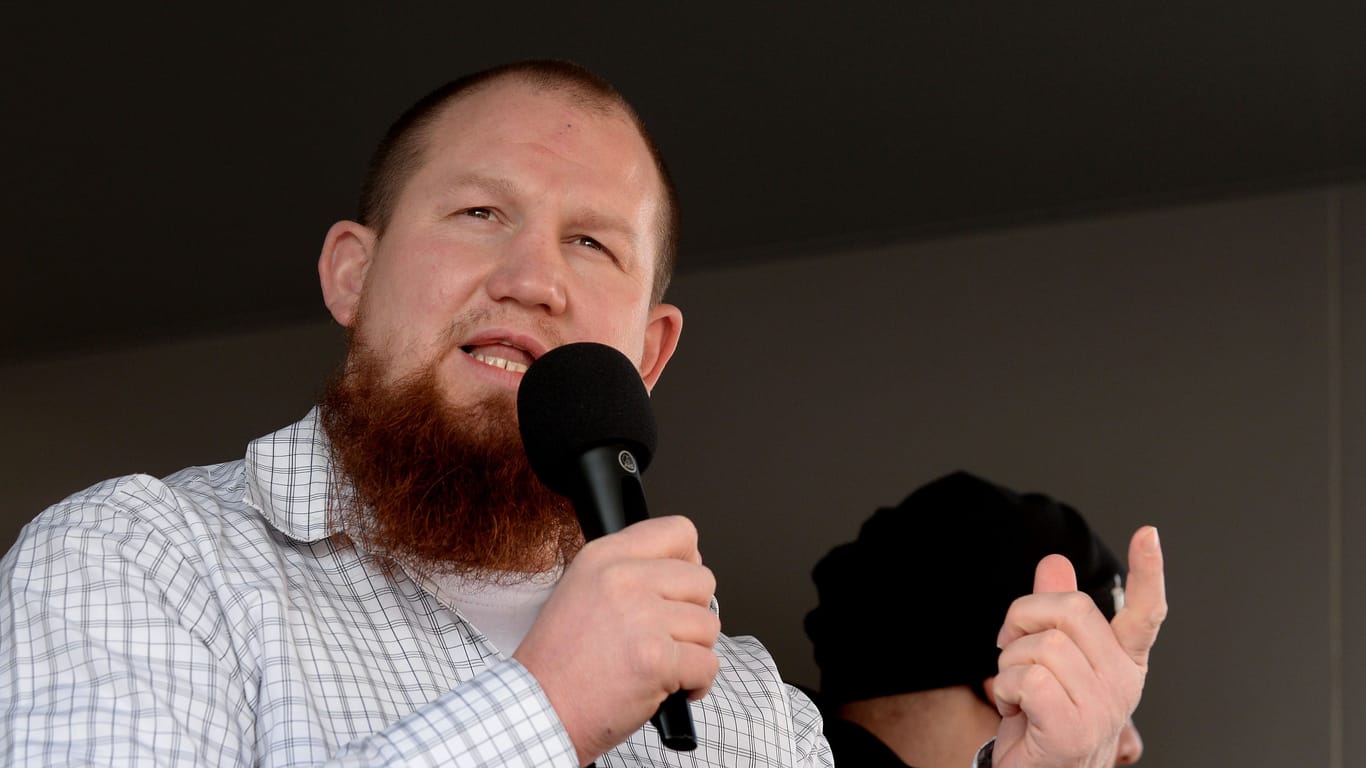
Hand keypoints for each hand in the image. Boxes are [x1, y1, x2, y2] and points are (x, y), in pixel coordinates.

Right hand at [513, 516, 720, 765]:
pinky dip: (697, 684)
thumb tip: (684, 569)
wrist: (539, 711)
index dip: (689, 561)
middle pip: (703, 581)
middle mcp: (623, 579)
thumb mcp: (582, 590)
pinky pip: (708, 664)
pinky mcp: (657, 658)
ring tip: (659, 664)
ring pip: (709, 625)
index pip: (678, 532)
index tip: (679, 588)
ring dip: (693, 652)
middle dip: (693, 614)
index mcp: (604, 557)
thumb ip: (630, 572)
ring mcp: (642, 617)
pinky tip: (668, 688)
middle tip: (665, 637)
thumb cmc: (559, 663)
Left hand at [991, 526, 1166, 766]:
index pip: (1145, 612)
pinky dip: (1006, 690)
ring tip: (1020, 692)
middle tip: (1013, 649)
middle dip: (1023, 619)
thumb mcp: (1049, 658)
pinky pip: (1027, 679)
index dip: (1148, 571)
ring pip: (1041, 645)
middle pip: (1069, 609)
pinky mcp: (1073, 729)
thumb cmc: (1043, 715)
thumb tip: (1055, 561)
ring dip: (1010, 664)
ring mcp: (1102, 708)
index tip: (1149, 533)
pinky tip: (1017, 711)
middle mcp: (1122, 682)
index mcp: (1123, 660)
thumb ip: (1053, 612)